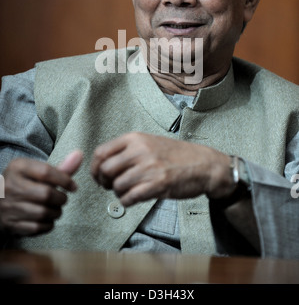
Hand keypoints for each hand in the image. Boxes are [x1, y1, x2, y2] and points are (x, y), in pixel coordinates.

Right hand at [0, 150, 82, 236]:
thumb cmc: (25, 183)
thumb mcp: (37, 171)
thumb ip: (60, 167)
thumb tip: (80, 155)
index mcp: (18, 167)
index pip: (46, 172)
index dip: (65, 180)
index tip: (73, 187)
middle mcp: (10, 186)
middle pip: (46, 194)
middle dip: (61, 199)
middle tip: (62, 199)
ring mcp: (8, 206)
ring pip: (43, 213)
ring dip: (56, 213)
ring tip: (55, 208)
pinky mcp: (9, 224)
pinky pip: (36, 228)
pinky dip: (47, 225)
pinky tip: (47, 219)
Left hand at [91, 132, 232, 205]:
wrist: (204, 164)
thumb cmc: (177, 155)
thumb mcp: (150, 142)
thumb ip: (128, 149)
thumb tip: (104, 163)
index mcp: (136, 138)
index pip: (101, 152)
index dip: (95, 167)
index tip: (98, 175)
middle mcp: (140, 151)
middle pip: (105, 169)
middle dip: (104, 182)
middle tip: (111, 186)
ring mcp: (149, 168)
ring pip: (117, 186)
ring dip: (118, 193)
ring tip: (127, 192)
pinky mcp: (157, 185)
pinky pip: (129, 198)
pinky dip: (127, 201)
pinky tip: (133, 199)